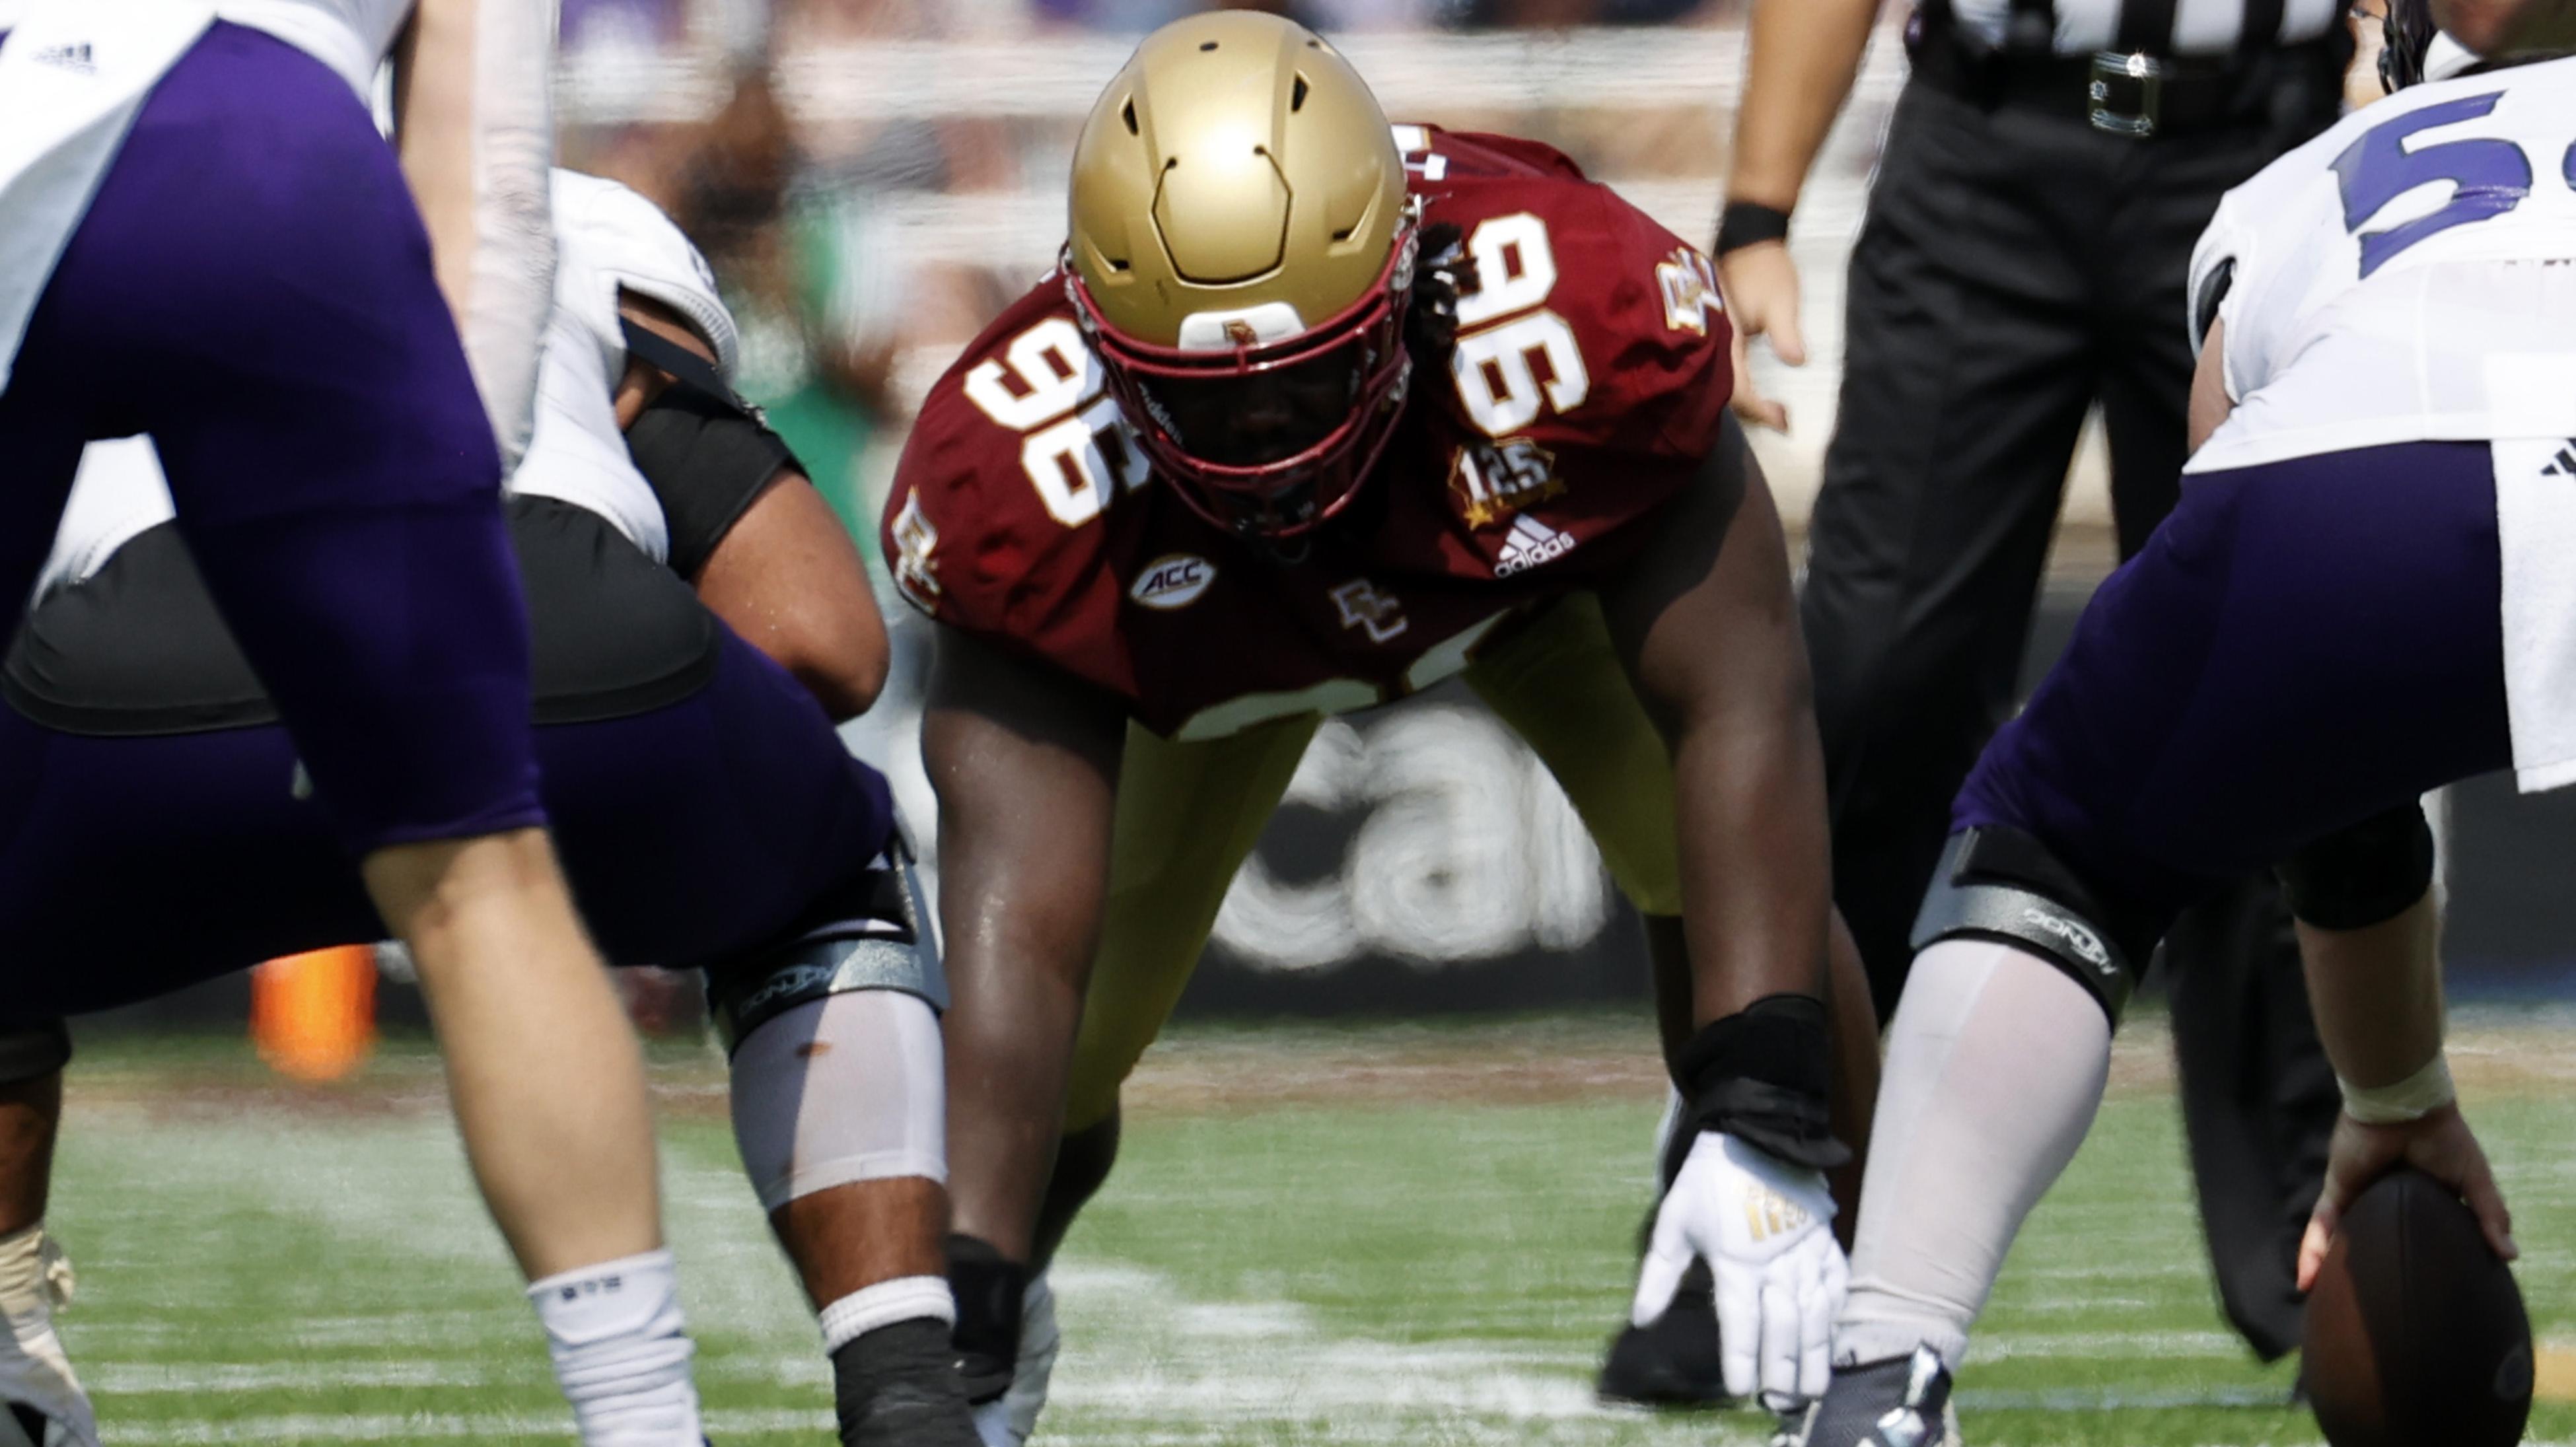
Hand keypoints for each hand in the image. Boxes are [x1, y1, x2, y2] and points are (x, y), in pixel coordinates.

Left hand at [1631, 1130, 1846, 1409]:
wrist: (1755, 1131)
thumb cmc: (1708, 1180)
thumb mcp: (1673, 1223)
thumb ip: (1658, 1275)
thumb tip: (1641, 1320)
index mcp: (1736, 1262)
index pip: (1740, 1323)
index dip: (1741, 1360)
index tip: (1740, 1391)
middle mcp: (1777, 1264)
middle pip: (1782, 1328)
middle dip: (1781, 1369)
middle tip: (1780, 1402)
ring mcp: (1807, 1252)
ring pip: (1816, 1315)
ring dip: (1814, 1355)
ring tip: (1811, 1389)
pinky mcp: (1826, 1239)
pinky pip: (1836, 1283)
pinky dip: (1835, 1313)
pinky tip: (1831, 1335)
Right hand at [1718, 242, 1804, 431]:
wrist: (1748, 234)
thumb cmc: (1766, 267)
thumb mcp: (1782, 301)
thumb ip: (1787, 334)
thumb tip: (1797, 362)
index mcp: (1724, 338)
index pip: (1738, 389)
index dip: (1760, 410)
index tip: (1784, 423)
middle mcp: (1712, 341)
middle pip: (1726, 391)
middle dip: (1754, 411)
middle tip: (1783, 420)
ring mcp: (1711, 336)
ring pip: (1722, 379)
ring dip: (1747, 398)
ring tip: (1771, 408)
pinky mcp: (1716, 330)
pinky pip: (1723, 364)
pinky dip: (1740, 380)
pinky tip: (1755, 383)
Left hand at [2296, 1102, 2517, 1291]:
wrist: (2406, 1108)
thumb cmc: (2443, 1138)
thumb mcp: (2474, 1180)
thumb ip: (2489, 1216)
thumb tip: (2510, 1255)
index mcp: (2420, 1198)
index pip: (2418, 1234)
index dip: (2420, 1259)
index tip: (2423, 1291)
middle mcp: (2385, 1202)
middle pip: (2375, 1242)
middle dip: (2371, 1271)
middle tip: (2370, 1312)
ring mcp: (2360, 1198)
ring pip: (2344, 1241)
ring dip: (2332, 1269)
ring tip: (2322, 1305)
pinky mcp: (2339, 1192)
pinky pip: (2322, 1226)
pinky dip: (2313, 1250)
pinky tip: (2305, 1281)